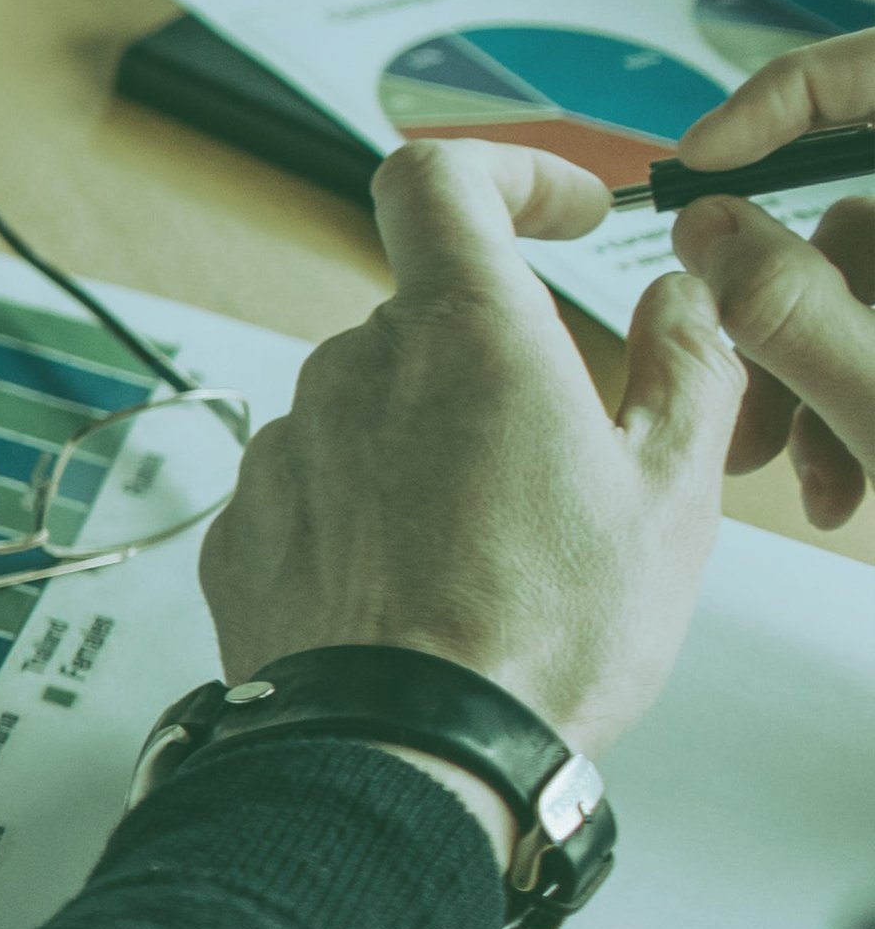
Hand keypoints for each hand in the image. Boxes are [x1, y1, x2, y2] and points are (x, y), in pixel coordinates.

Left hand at [198, 139, 740, 755]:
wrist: (405, 757)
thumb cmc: (539, 637)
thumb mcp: (671, 495)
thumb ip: (689, 369)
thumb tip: (684, 302)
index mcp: (464, 335)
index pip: (439, 177)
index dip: (504, 172)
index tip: (557, 212)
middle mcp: (352, 373)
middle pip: (421, 320)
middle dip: (491, 365)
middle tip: (559, 461)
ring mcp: (285, 450)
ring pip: (366, 408)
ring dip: (426, 447)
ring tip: (489, 550)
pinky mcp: (239, 527)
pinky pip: (313, 487)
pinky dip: (364, 513)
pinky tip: (416, 587)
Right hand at [669, 25, 874, 522]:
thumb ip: (790, 308)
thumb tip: (709, 226)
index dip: (789, 98)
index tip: (708, 163)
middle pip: (871, 205)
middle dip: (787, 300)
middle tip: (734, 372)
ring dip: (818, 373)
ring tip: (807, 471)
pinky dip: (866, 395)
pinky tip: (854, 475)